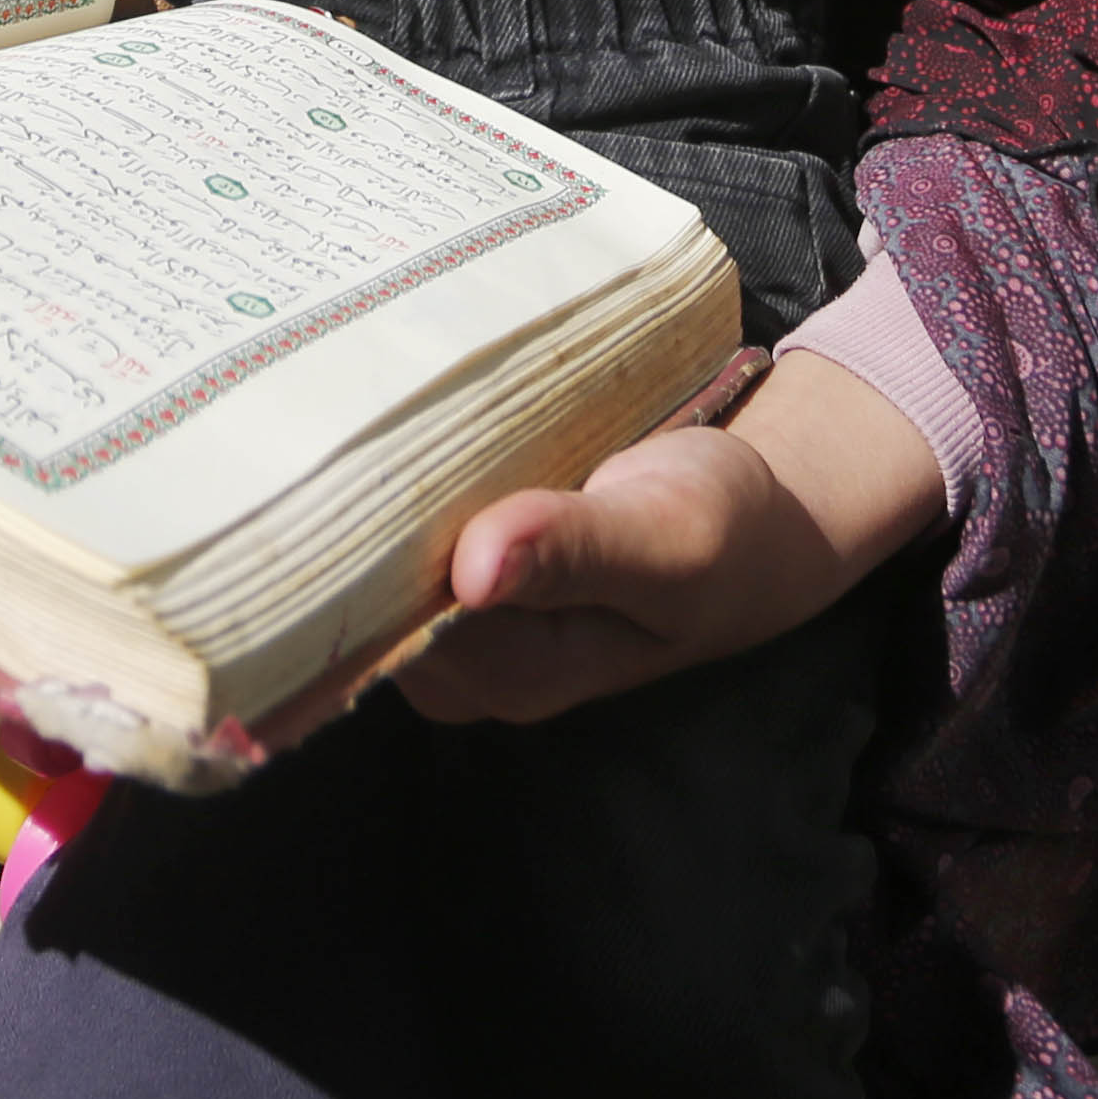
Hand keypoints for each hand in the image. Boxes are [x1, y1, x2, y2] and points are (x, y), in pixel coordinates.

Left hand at [398, 352, 942, 724]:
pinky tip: (392, 437)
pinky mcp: (474, 574)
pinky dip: (397, 493)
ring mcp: (471, 620)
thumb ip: (574, 551)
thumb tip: (472, 570)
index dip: (364, 560)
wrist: (760, 523)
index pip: (395, 628)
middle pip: (370, 605)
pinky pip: (406, 541)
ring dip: (365, 504)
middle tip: (337, 428)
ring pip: (378, 571)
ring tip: (354, 422)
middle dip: (349, 529)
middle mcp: (479, 664)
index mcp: (518, 676)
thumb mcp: (667, 540)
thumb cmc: (722, 533)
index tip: (347, 476)